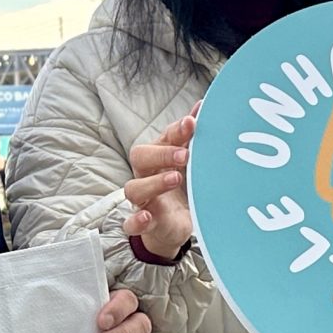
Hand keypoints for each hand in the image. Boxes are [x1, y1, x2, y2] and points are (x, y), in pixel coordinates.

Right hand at [124, 109, 196, 260]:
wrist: (174, 226)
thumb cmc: (180, 189)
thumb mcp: (190, 164)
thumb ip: (194, 138)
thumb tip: (202, 106)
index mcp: (159, 158)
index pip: (162, 138)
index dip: (175, 131)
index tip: (192, 124)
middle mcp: (147, 176)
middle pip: (140, 157)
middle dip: (162, 154)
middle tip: (186, 155)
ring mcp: (144, 200)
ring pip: (134, 189)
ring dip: (154, 183)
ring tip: (176, 179)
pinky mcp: (146, 224)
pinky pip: (131, 223)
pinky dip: (136, 220)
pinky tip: (147, 216)